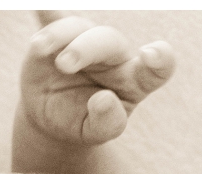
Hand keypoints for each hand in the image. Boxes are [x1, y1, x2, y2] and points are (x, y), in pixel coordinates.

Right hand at [20, 14, 175, 145]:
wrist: (52, 118)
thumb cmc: (84, 123)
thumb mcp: (97, 133)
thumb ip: (107, 122)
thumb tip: (104, 99)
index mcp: (136, 81)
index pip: (158, 68)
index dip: (160, 58)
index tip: (151, 54)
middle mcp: (115, 57)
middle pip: (109, 40)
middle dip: (86, 48)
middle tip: (64, 65)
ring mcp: (86, 42)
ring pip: (79, 27)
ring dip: (59, 35)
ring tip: (40, 49)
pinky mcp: (58, 36)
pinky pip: (54, 18)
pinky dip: (48, 11)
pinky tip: (41, 7)